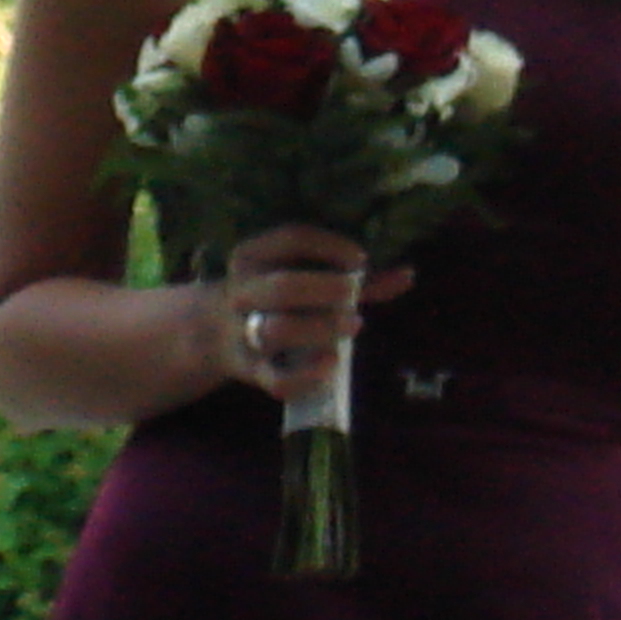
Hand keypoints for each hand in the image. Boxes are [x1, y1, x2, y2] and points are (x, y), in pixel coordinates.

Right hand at [212, 224, 407, 403]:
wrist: (212, 333)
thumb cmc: (274, 299)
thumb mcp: (300, 276)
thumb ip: (353, 279)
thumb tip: (408, 273)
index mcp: (252, 257)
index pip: (290, 239)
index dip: (329, 246)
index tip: (359, 259)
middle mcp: (242, 291)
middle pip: (283, 287)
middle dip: (327, 290)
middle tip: (353, 296)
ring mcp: (243, 332)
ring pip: (277, 331)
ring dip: (320, 328)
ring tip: (354, 325)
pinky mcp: (251, 370)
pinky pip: (278, 380)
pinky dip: (308, 376)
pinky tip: (333, 364)